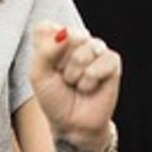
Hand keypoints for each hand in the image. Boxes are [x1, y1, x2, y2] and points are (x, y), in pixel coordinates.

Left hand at [28, 22, 119, 151]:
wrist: (73, 124)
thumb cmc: (54, 98)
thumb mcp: (38, 75)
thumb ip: (46, 50)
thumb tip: (66, 32)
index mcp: (55, 37)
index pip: (46, 27)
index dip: (44, 50)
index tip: (47, 68)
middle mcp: (77, 38)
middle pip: (67, 36)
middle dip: (61, 64)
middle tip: (64, 78)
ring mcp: (96, 48)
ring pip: (84, 50)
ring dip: (75, 74)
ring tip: (77, 84)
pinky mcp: (112, 60)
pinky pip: (101, 62)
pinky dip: (91, 81)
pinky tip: (90, 87)